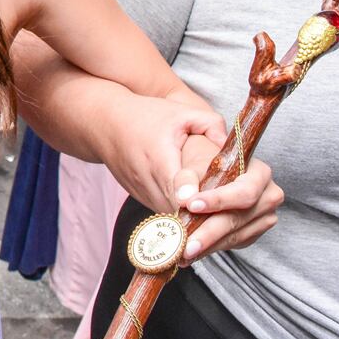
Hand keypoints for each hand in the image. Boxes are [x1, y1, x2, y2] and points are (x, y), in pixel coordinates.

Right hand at [95, 93, 227, 216]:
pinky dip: (179, 215)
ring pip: (171, 216)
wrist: (105, 122)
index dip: (191, 200)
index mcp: (159, 159)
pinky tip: (197, 214)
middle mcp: (148, 180)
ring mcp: (142, 192)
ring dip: (191, 220)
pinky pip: (163, 211)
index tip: (201, 209)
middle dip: (201, 218)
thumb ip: (211, 126)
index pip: (177, 188)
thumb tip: (233, 148)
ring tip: (217, 225)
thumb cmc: (145, 115)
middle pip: (178, 210)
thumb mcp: (181, 112)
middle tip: (226, 226)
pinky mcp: (140, 197)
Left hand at [172, 134, 283, 261]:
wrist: (212, 173)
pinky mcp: (252, 233)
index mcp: (259, 173)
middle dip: (209, 232)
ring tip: (182, 251)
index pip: (243, 191)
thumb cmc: (205, 163)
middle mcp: (267, 197)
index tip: (192, 205)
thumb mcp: (194, 163)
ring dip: (207, 245)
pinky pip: (232, 243)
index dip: (219, 200)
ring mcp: (263, 218)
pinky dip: (210, 248)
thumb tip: (183, 198)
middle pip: (238, 218)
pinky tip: (190, 251)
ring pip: (234, 236)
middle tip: (186, 244)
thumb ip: (186, 178)